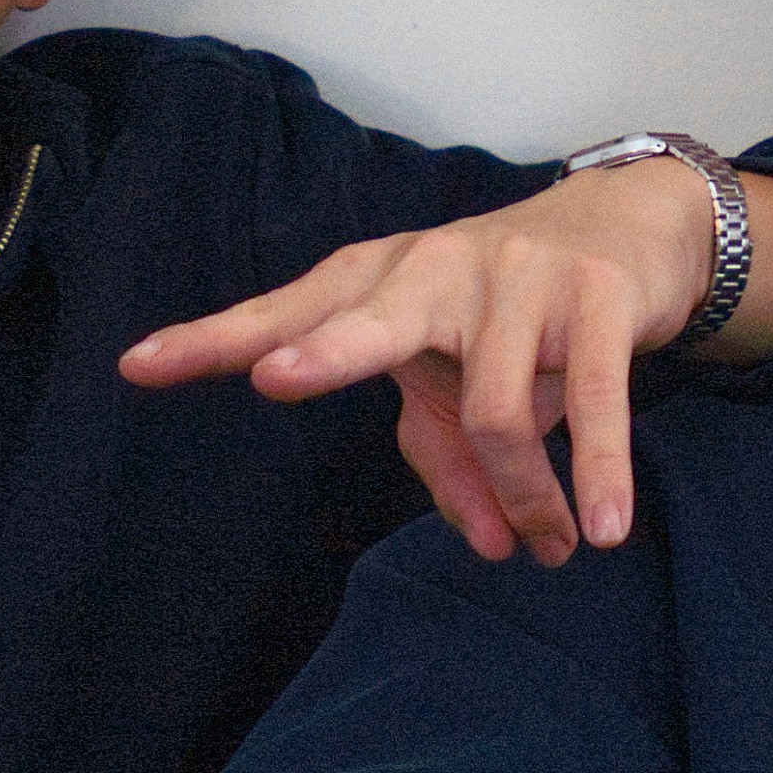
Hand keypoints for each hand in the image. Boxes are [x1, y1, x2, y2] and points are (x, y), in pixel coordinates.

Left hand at [123, 160, 772, 564]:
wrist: (633, 225)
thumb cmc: (514, 311)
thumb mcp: (459, 376)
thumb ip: (446, 456)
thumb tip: (491, 543)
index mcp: (383, 279)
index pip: (290, 310)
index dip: (217, 339)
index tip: (138, 366)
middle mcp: (438, 266)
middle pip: (365, 315)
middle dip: (321, 351)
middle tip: (275, 381)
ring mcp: (519, 276)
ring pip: (496, 410)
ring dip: (526, 495)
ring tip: (548, 547)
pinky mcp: (597, 296)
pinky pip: (591, 399)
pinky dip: (600, 468)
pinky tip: (603, 526)